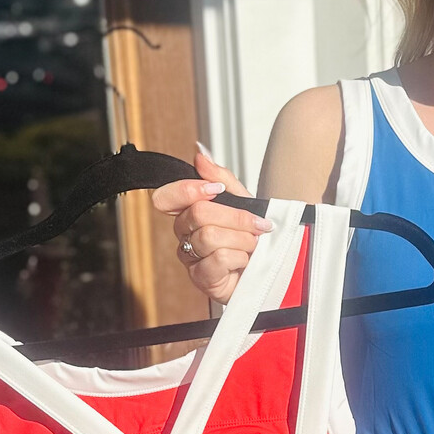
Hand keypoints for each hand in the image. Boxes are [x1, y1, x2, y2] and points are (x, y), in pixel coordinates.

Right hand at [151, 144, 270, 303]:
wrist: (267, 269)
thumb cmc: (250, 237)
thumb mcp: (242, 201)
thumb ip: (221, 178)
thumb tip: (200, 155)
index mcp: (189, 212)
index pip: (166, 197)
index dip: (187, 190)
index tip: (216, 190)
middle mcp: (185, 233)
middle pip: (198, 213)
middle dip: (236, 217)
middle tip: (257, 224)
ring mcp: (190, 257)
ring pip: (209, 236)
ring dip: (241, 239)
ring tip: (252, 244)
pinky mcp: (201, 278)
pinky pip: (218, 259)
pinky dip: (239, 258)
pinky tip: (244, 261)